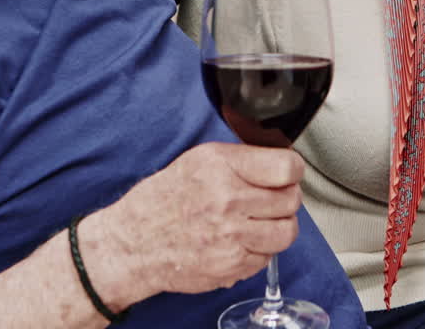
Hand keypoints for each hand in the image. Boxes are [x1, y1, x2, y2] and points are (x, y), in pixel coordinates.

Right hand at [85, 142, 303, 303]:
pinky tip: (241, 241)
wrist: (132, 243)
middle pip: (291, 199)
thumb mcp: (197, 161)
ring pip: (287, 231)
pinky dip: (260, 250)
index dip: (292, 171)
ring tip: (262, 222)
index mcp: (220, 166)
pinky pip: (268, 257)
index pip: (286, 167)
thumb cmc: (162, 201)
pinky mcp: (231, 264)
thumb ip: (241, 161)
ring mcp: (231, 235)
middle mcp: (227, 199)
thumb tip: (280, 165)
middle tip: (271, 200)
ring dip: (279, 227)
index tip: (287, 175)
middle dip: (285, 199)